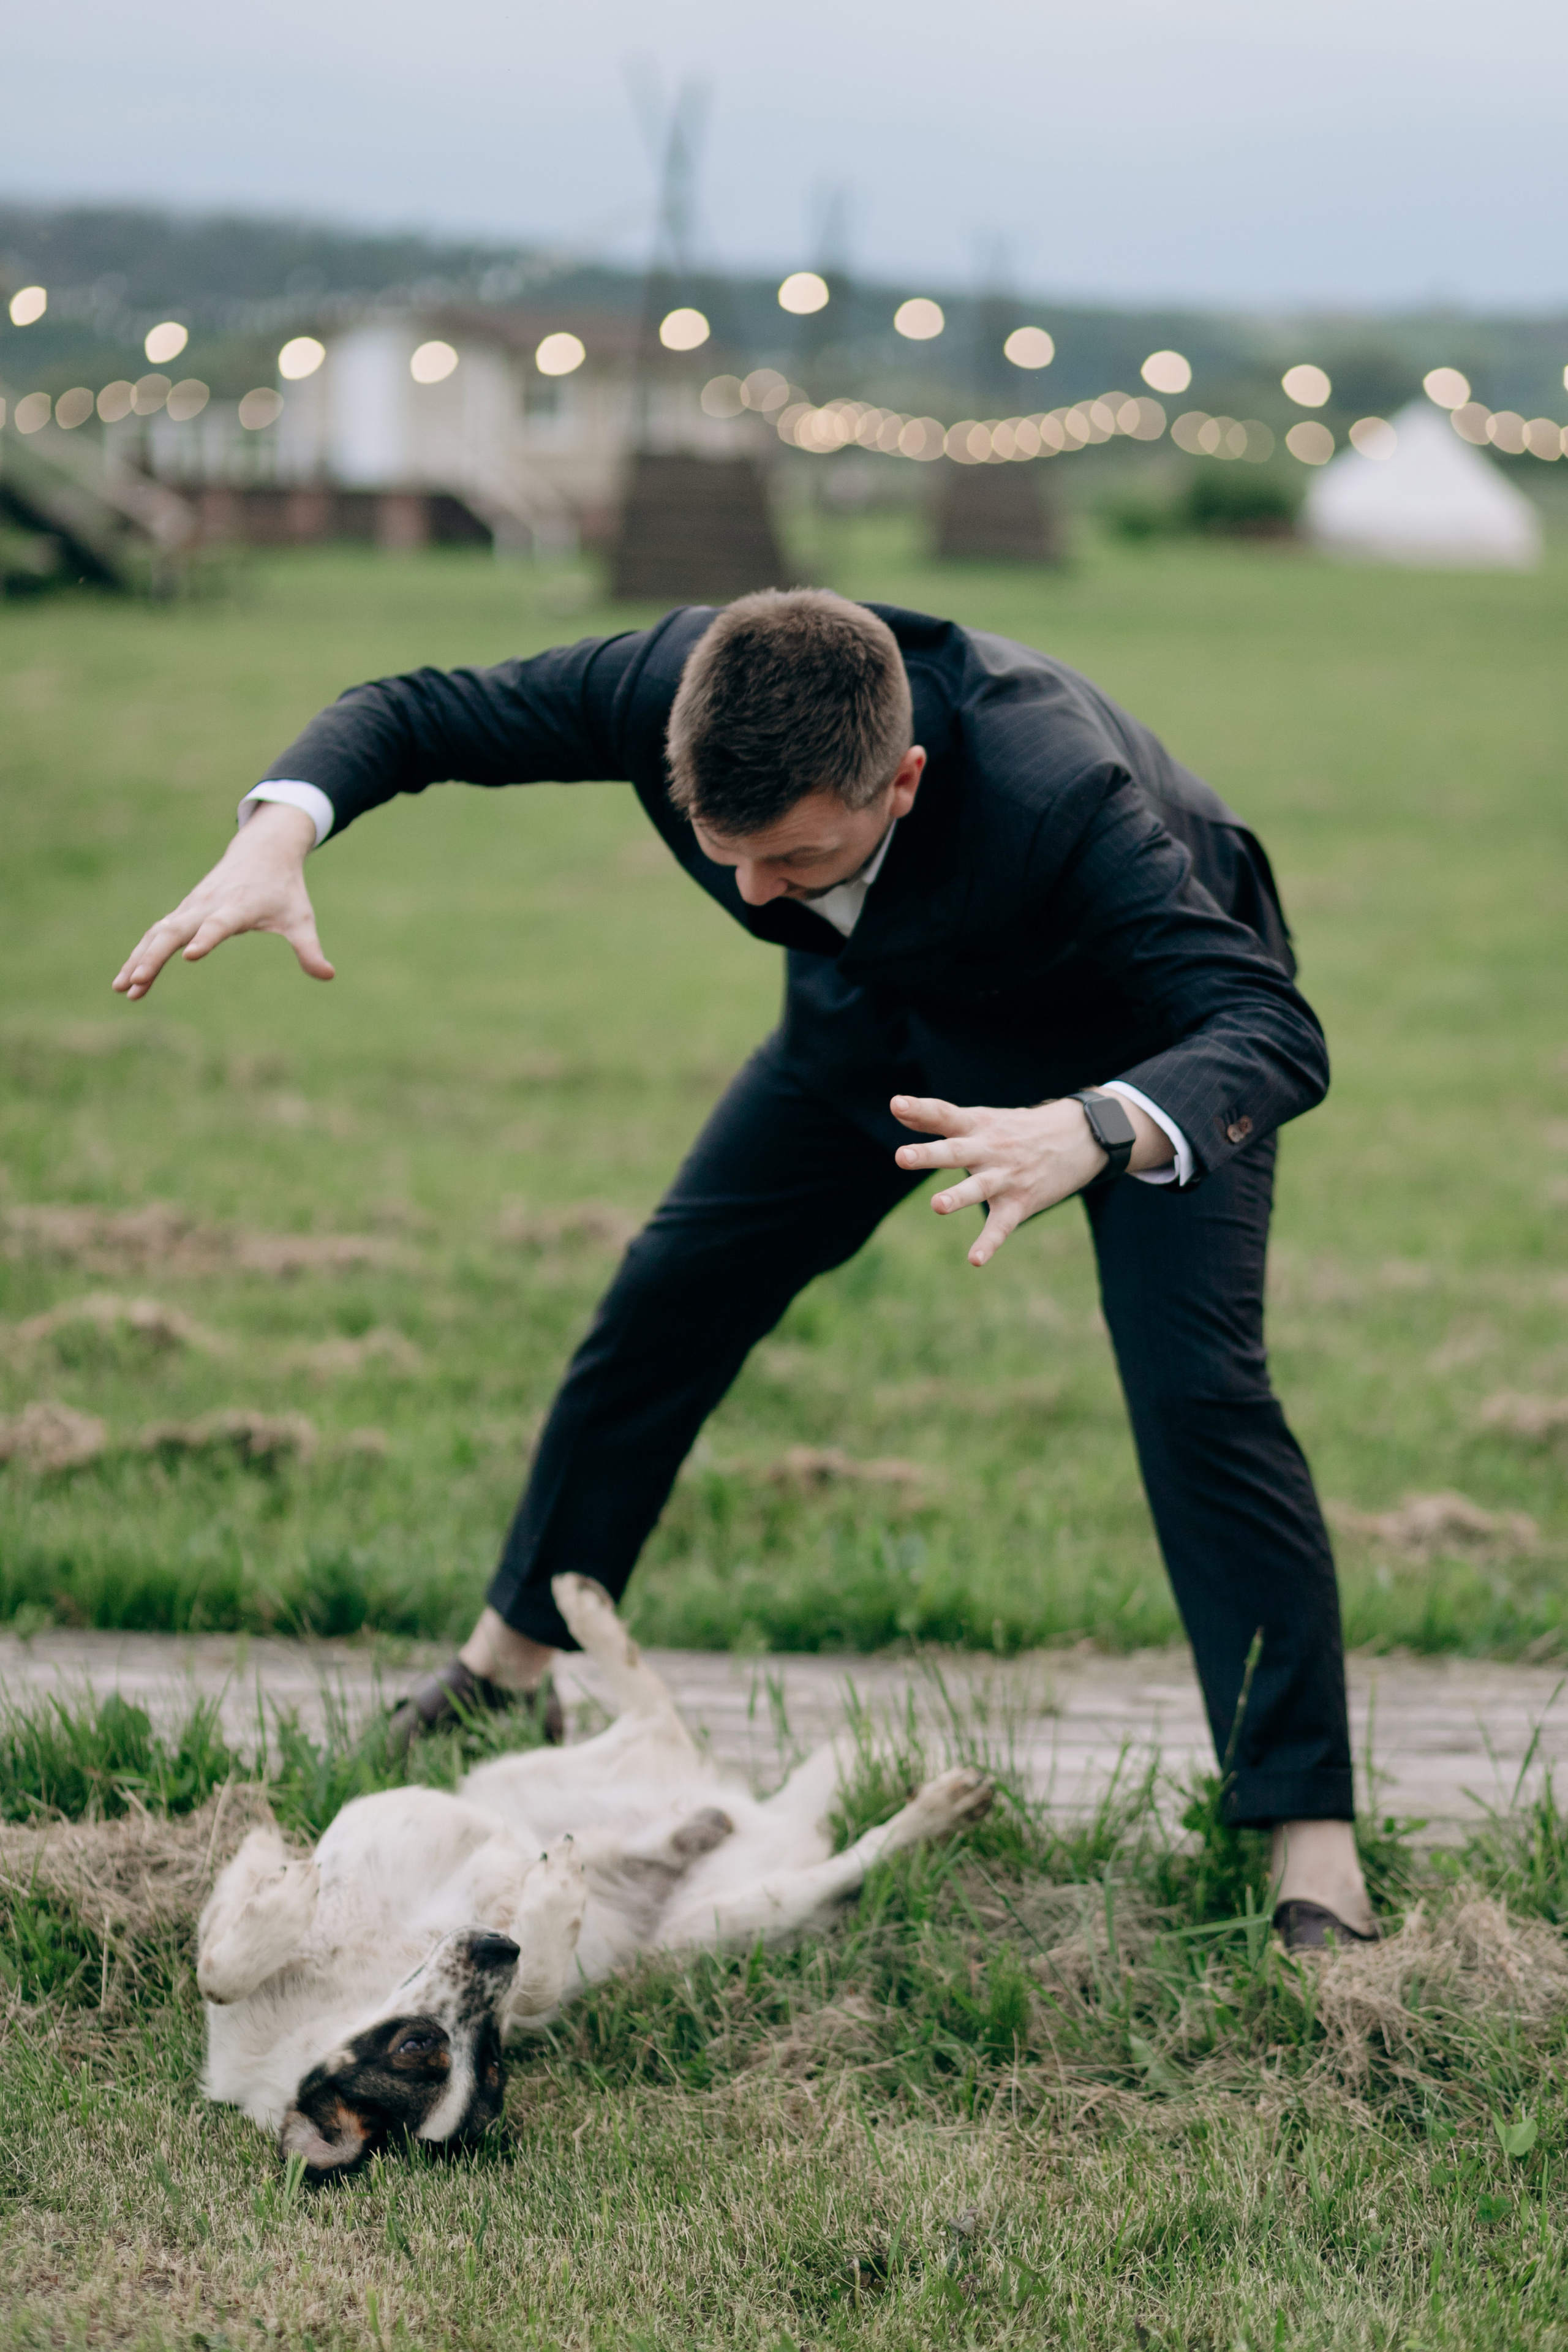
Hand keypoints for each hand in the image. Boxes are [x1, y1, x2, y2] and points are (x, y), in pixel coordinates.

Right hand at [112, 802, 331, 999]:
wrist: (262, 851)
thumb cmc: (283, 889)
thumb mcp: (300, 919)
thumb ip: (309, 949)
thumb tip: (328, 975)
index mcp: (238, 907)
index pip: (219, 924)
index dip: (207, 938)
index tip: (191, 955)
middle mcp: (207, 905)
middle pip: (173, 930)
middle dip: (153, 957)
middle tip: (135, 983)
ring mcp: (191, 907)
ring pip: (156, 933)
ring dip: (138, 959)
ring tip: (122, 989)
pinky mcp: (183, 912)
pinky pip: (156, 934)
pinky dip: (141, 955)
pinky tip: (130, 982)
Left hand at [891, 1092, 1171, 1267]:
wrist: (1081, 1136)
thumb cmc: (1017, 1129)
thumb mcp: (982, 1118)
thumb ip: (939, 1118)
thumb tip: (897, 1107)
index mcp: (979, 1125)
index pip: (945, 1114)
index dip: (920, 1109)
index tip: (897, 1104)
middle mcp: (990, 1149)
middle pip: (956, 1151)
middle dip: (929, 1154)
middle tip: (901, 1156)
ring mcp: (1006, 1177)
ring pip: (978, 1188)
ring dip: (958, 1196)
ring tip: (937, 1205)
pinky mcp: (1021, 1203)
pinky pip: (1002, 1226)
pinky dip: (989, 1243)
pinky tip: (974, 1260)